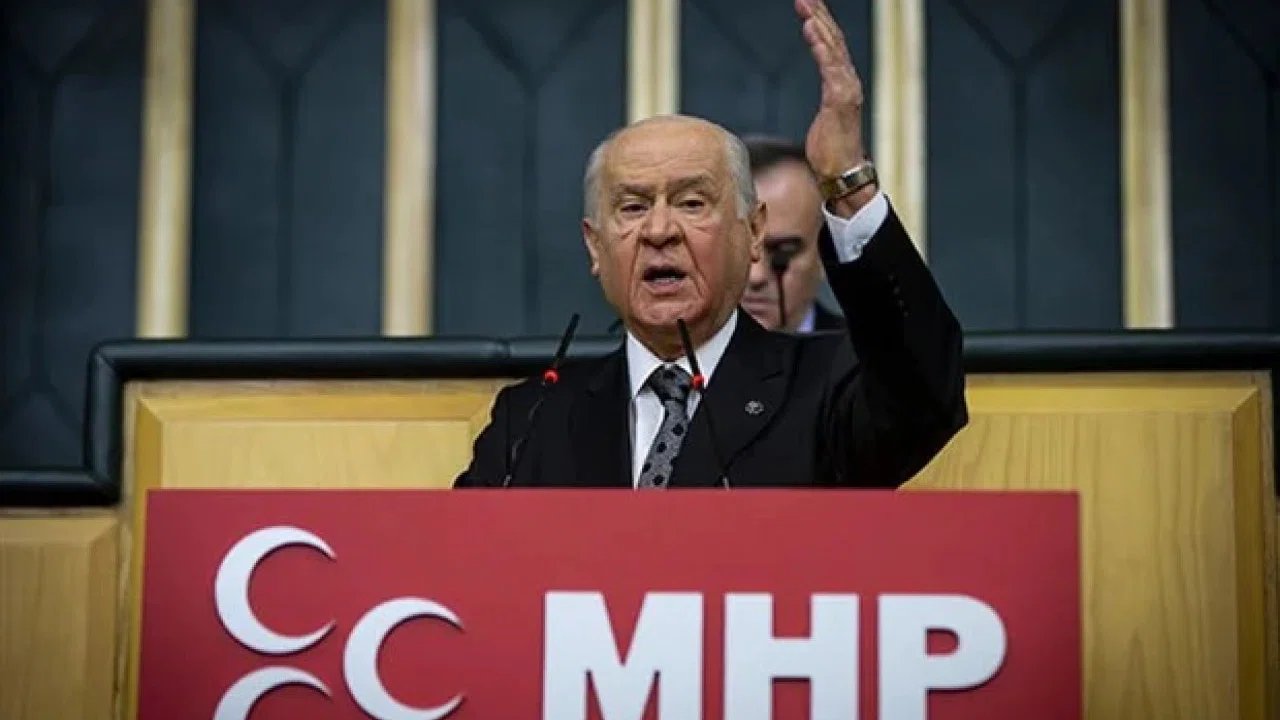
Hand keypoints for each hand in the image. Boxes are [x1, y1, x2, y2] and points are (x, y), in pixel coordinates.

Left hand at [795, 0, 867, 188]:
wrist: (842, 174)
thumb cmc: (831, 151)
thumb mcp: (825, 120)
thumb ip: (828, 101)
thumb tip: (824, 97)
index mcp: (843, 84)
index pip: (832, 46)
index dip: (821, 24)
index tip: (808, 6)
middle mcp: (848, 81)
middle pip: (833, 40)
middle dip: (819, 15)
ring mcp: (846, 89)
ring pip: (832, 47)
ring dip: (818, 23)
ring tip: (805, 5)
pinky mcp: (840, 100)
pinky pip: (829, 66)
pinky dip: (820, 45)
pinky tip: (810, 28)